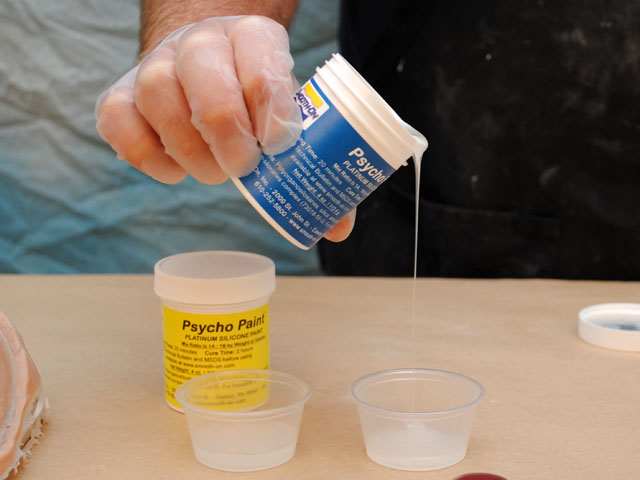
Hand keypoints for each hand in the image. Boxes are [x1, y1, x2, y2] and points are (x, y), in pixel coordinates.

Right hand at [95, 15, 301, 184]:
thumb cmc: (253, 103)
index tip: (277, 145)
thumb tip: (299, 167)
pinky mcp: (121, 97)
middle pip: (200, 68)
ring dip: (190, 148)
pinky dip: (149, 156)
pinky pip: (119, 123)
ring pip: (157, 94)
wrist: (208, 78)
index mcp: (250, 36)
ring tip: (215, 173)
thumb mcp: (283, 103)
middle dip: (225, 127)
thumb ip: (293, 126)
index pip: (260, 59)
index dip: (270, 105)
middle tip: (243, 166)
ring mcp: (153, 66)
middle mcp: (197, 42)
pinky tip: (176, 171)